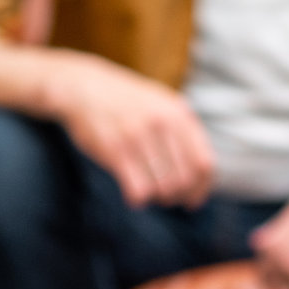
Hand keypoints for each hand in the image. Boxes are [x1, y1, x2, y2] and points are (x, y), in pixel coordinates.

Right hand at [42, 53, 213, 209]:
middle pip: (184, 180)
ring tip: (149, 192)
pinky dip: (138, 199)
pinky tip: (132, 195)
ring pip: (163, 188)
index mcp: (179, 114)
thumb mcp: (162, 105)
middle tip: (165, 198)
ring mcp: (138, 135)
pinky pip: (138, 190)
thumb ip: (184, 133)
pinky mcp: (116, 150)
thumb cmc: (128, 103)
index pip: (203, 164)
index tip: (192, 201)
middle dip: (177, 197)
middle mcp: (162, 123)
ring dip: (157, 198)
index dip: (201, 189)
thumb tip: (203, 178)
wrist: (84, 86)